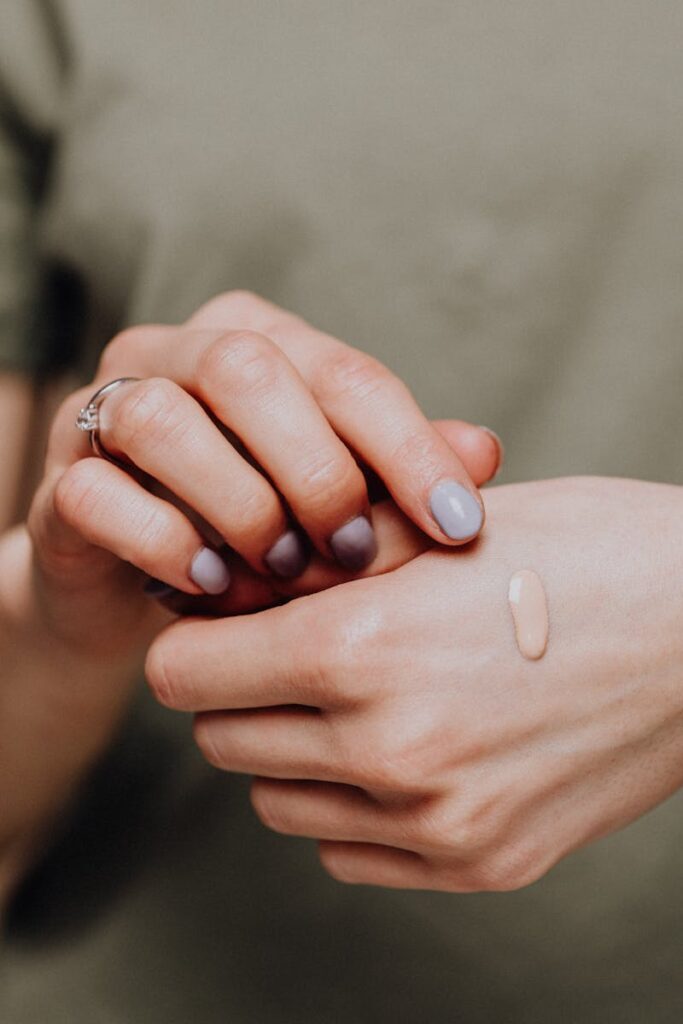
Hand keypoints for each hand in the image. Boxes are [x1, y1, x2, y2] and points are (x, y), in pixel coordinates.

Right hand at [26, 290, 499, 653]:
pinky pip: (98, 494)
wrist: (144, 586)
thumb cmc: (262, 533)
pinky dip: (165, 542)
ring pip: (161, 419)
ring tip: (283, 573)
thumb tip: (485, 452)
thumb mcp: (340, 502)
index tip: (460, 525)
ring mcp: (104, 410)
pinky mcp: (60, 480)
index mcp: (257, 339)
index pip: (344, 371)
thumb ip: (400, 471)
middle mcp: (174, 353)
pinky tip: (210, 586)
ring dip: (239, 505)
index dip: (409, 447)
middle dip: (316, 469)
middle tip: (355, 553)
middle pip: (246, 370)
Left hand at [145, 477, 682, 891]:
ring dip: (292, 751)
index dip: (198, 638)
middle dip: (240, 692)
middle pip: (223, 740)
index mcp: (364, 647)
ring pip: (279, 803)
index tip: (226, 620)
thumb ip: (325, 561)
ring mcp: (436, 822)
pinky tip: (405, 749)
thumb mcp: (447, 525)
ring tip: (355, 697)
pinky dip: (352, 805)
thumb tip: (238, 586)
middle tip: (292, 650)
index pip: (187, 673)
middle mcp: (388, 750)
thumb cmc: (591, 552)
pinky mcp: (481, 863)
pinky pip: (350, 852)